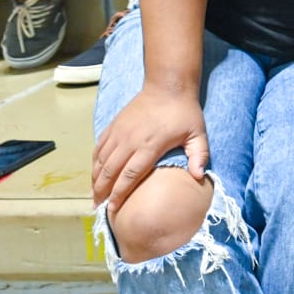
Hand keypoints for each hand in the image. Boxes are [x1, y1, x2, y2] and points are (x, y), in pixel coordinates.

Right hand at [90, 86, 209, 211]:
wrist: (168, 85)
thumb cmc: (184, 112)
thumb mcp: (198, 134)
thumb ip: (199, 156)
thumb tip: (199, 177)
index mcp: (150, 146)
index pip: (130, 176)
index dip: (119, 194)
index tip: (113, 208)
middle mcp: (130, 140)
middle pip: (110, 171)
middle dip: (102, 191)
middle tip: (98, 207)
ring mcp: (119, 132)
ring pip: (101, 160)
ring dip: (95, 179)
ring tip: (93, 195)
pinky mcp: (114, 125)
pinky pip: (99, 147)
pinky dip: (94, 162)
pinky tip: (94, 173)